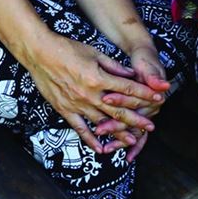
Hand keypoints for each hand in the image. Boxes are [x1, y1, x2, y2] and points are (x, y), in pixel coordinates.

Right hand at [28, 37, 161, 154]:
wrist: (39, 53)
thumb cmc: (66, 49)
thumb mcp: (94, 52)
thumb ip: (113, 66)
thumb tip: (131, 75)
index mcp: (98, 78)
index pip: (127, 89)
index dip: (144, 94)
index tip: (158, 98)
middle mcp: (89, 94)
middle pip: (119, 111)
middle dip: (137, 119)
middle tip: (151, 126)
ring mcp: (77, 104)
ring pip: (103, 123)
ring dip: (119, 133)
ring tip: (133, 140)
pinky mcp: (65, 110)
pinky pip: (80, 129)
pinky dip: (91, 140)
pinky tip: (101, 149)